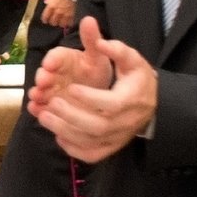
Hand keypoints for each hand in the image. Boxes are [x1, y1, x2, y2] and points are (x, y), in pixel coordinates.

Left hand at [29, 15, 156, 162]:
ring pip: (91, 143)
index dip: (89, 98)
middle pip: (98, 126)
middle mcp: (126, 123)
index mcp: (131, 100)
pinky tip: (57, 135)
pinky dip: (73, 149)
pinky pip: (92, 155)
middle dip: (71, 116)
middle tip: (51, 102)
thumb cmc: (138, 79)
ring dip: (65, 131)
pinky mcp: (111, 148)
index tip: (70, 87)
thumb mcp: (132, 60)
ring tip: (43, 116)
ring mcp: (118, 138)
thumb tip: (102, 42)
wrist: (153, 104)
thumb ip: (117, 50)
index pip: (111, 104)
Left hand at [40, 0, 75, 29]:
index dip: (45, 20)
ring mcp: (65, 15)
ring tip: (62, 22)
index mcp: (51, 7)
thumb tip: (46, 2)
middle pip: (53, 22)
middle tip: (55, 21)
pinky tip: (69, 22)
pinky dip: (69, 23)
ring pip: (61, 24)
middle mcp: (57, 12)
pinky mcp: (73, 16)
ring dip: (61, 23)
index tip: (46, 21)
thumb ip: (50, 0)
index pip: (45, 17)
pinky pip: (70, 23)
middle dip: (53, 22)